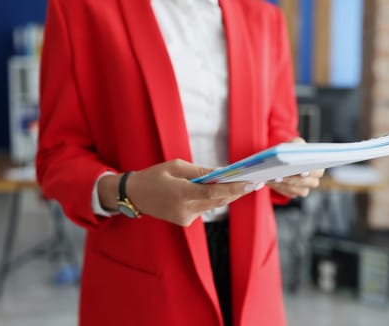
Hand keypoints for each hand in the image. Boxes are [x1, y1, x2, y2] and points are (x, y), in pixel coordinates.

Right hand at [99, 159, 252, 226]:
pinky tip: (222, 190)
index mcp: (181, 194)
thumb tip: (221, 173)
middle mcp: (185, 210)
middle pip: (218, 201)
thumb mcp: (176, 166)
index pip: (213, 193)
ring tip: (244, 183)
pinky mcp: (185, 221)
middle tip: (255, 181)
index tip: (251, 183)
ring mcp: (185, 218)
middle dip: (236, 191)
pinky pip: (204, 208)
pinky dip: (213, 199)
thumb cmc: (153, 176)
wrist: (133, 195)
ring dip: (226, 194)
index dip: (234, 188)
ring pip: (213, 205)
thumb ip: (200, 172)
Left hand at [266, 137, 323, 197]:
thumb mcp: (295, 143)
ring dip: (283, 184)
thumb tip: (294, 151)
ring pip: (296, 189)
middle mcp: (313, 179)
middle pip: (305, 182)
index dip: (310, 172)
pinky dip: (279, 187)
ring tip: (272, 177)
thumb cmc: (292, 150)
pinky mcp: (294, 193)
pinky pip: (288, 192)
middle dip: (292, 179)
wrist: (283, 159)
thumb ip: (297, 144)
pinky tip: (271, 181)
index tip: (301, 172)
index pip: (317, 171)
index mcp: (318, 166)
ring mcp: (304, 188)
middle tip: (279, 175)